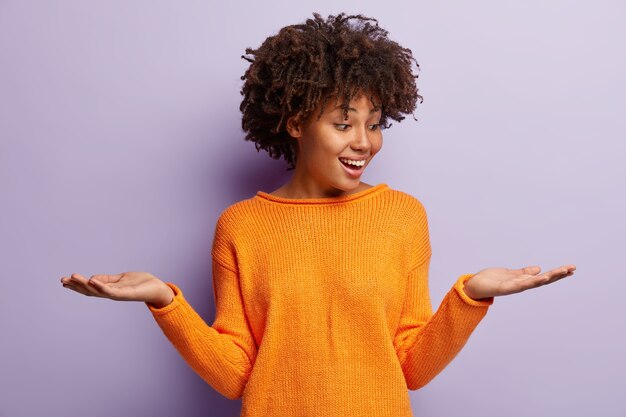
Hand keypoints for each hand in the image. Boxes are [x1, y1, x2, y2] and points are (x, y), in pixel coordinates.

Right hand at [60, 271, 174, 307]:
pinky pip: (111, 290)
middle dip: (76, 286)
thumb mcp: (121, 278)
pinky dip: (101, 286)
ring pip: (97, 291)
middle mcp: (111, 293)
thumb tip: (92, 278)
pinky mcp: (126, 294)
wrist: (158, 288)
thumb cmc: (141, 283)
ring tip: (73, 278)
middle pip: (90, 290)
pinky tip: (91, 280)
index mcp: (109, 289)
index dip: (77, 285)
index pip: (90, 288)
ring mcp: (117, 295)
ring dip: (84, 285)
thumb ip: (107, 279)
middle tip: (62, 280)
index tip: (64, 281)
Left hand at [463, 264, 575, 299]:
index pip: (544, 276)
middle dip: (558, 274)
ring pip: (536, 282)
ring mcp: (515, 287)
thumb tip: (538, 269)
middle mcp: (522, 285)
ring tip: (563, 271)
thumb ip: (523, 273)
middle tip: (573, 268)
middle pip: (544, 280)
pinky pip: (522, 284)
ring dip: (550, 277)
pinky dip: (532, 280)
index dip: (557, 273)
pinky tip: (542, 276)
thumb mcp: (510, 273)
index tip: (571, 268)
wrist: (474, 286)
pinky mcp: (506, 287)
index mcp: (523, 280)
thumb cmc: (490, 280)